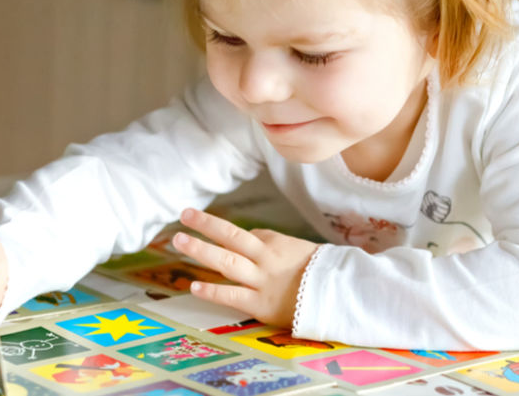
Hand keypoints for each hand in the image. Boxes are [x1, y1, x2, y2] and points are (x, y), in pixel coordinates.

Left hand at [172, 208, 318, 328]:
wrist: (340, 297)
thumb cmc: (322, 275)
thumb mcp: (302, 251)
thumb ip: (277, 246)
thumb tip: (256, 236)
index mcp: (277, 244)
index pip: (249, 235)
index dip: (235, 238)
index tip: (222, 238)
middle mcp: (266, 258)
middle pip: (232, 236)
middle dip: (206, 224)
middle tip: (185, 213)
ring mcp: (261, 281)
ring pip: (227, 260)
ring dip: (201, 249)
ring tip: (179, 240)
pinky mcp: (261, 304)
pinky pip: (232, 295)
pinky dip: (212, 291)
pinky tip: (194, 285)